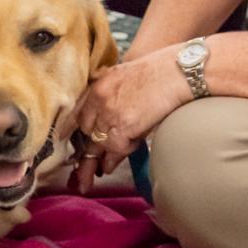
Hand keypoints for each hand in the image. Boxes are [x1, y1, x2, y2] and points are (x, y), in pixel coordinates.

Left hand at [72, 47, 188, 192]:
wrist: (179, 70)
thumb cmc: (162, 71)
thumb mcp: (128, 76)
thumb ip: (115, 94)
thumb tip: (114, 116)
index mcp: (100, 85)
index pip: (80, 112)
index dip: (75, 129)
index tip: (68, 140)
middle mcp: (100, 99)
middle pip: (85, 130)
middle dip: (86, 147)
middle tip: (80, 166)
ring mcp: (110, 114)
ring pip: (98, 143)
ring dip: (96, 160)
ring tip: (90, 177)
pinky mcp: (123, 128)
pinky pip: (115, 150)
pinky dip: (114, 159)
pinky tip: (110, 166)